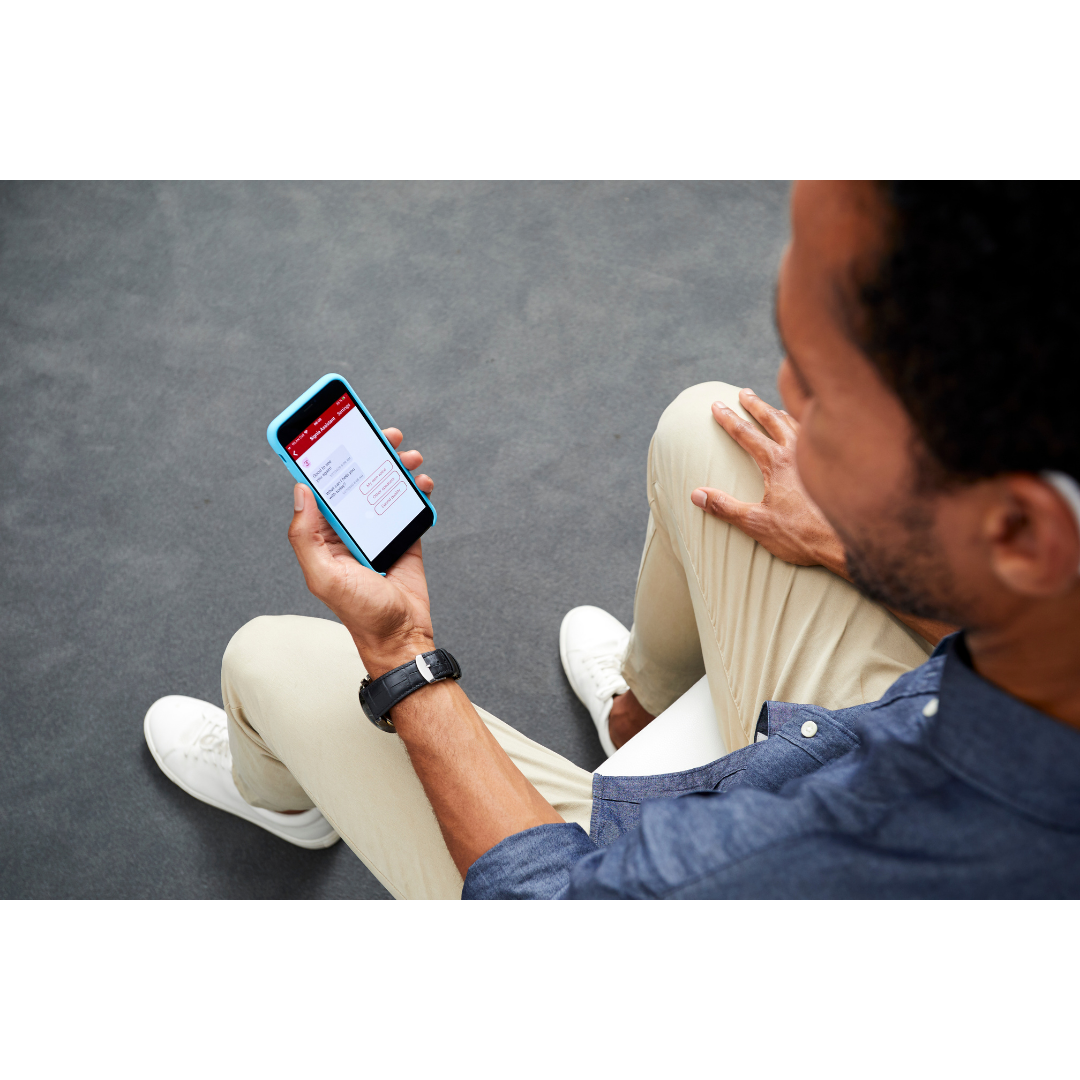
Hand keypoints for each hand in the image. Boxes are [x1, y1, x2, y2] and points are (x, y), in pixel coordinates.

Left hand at [287, 428, 436, 675]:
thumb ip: (305, 536)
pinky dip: (415, 491)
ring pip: (383, 489)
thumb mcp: (324, 576)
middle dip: (369, 455)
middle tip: (384, 435)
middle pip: (356, 481)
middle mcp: (349, 530)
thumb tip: (300, 492)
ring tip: (409, 456)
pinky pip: (407, 506)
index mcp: (324, 536)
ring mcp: (378, 533)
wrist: (403, 636)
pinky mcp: (404, 538)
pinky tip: (421, 482)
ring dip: (396, 468)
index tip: (335, 433)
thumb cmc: (361, 614)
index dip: (326, 460)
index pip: (321, 489)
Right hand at [690, 389, 846, 575]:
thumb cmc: (803, 534)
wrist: (845, 543)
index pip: (746, 434)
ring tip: (772, 406)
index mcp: (777, 462)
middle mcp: (798, 452)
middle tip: (743, 393)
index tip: (717, 406)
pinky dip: (807, 426)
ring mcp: (818, 457)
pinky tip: (807, 430)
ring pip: (797, 423)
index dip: (729, 419)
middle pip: (773, 419)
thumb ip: (725, 507)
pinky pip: (819, 435)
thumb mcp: (756, 523)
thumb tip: (696, 495)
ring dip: (781, 412)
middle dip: (755, 404)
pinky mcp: (834, 466)